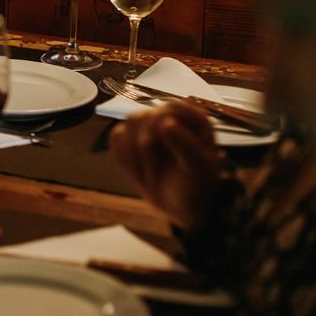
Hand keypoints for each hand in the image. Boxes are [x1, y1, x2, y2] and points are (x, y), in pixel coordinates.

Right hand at [109, 102, 221, 230]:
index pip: (169, 108)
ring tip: (147, 177)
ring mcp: (148, 126)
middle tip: (154, 177)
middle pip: (142, 117)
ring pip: (127, 125)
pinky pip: (116, 136)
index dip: (160, 128)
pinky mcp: (131, 137)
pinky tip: (137, 173)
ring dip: (132, 156)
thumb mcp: (199, 170)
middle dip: (143, 150)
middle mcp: (169, 117)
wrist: (182, 207)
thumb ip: (186, 146)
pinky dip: (122, 157)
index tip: (159, 152)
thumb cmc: (198, 187)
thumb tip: (166, 123)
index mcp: (193, 119)